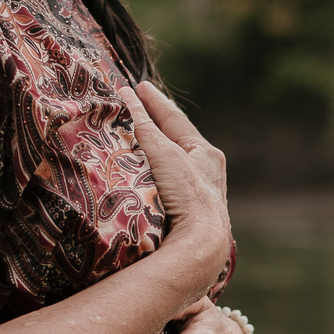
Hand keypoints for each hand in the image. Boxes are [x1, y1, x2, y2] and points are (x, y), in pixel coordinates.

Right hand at [117, 82, 229, 283]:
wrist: (201, 246)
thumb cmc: (187, 195)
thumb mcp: (163, 153)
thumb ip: (144, 125)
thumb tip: (127, 94)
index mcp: (205, 152)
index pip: (175, 119)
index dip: (155, 102)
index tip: (140, 87)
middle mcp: (207, 172)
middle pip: (176, 141)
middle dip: (157, 125)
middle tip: (138, 108)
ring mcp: (199, 195)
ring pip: (173, 166)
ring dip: (155, 153)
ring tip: (136, 141)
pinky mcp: (189, 216)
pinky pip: (169, 186)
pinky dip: (155, 176)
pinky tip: (145, 181)